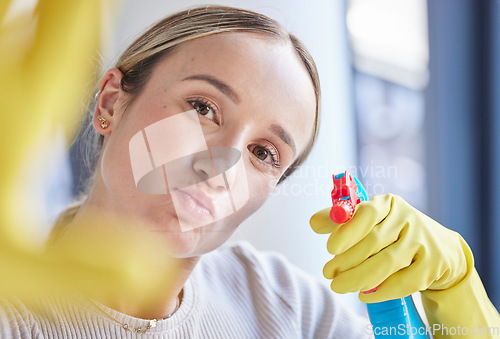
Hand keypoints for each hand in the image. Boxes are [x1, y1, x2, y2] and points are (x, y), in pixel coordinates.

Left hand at [309, 193, 471, 302]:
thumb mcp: (370, 221)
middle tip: (328, 273)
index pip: (367, 213)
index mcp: (388, 204)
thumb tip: (314, 222)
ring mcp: (422, 242)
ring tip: (338, 286)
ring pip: (387, 263)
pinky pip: (404, 282)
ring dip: (359, 277)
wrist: (439, 249)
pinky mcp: (432, 265)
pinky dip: (381, 291)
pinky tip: (363, 294)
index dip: (347, 231)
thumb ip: (341, 220)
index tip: (329, 248)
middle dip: (346, 260)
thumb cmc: (393, 233)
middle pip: (374, 242)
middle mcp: (407, 219)